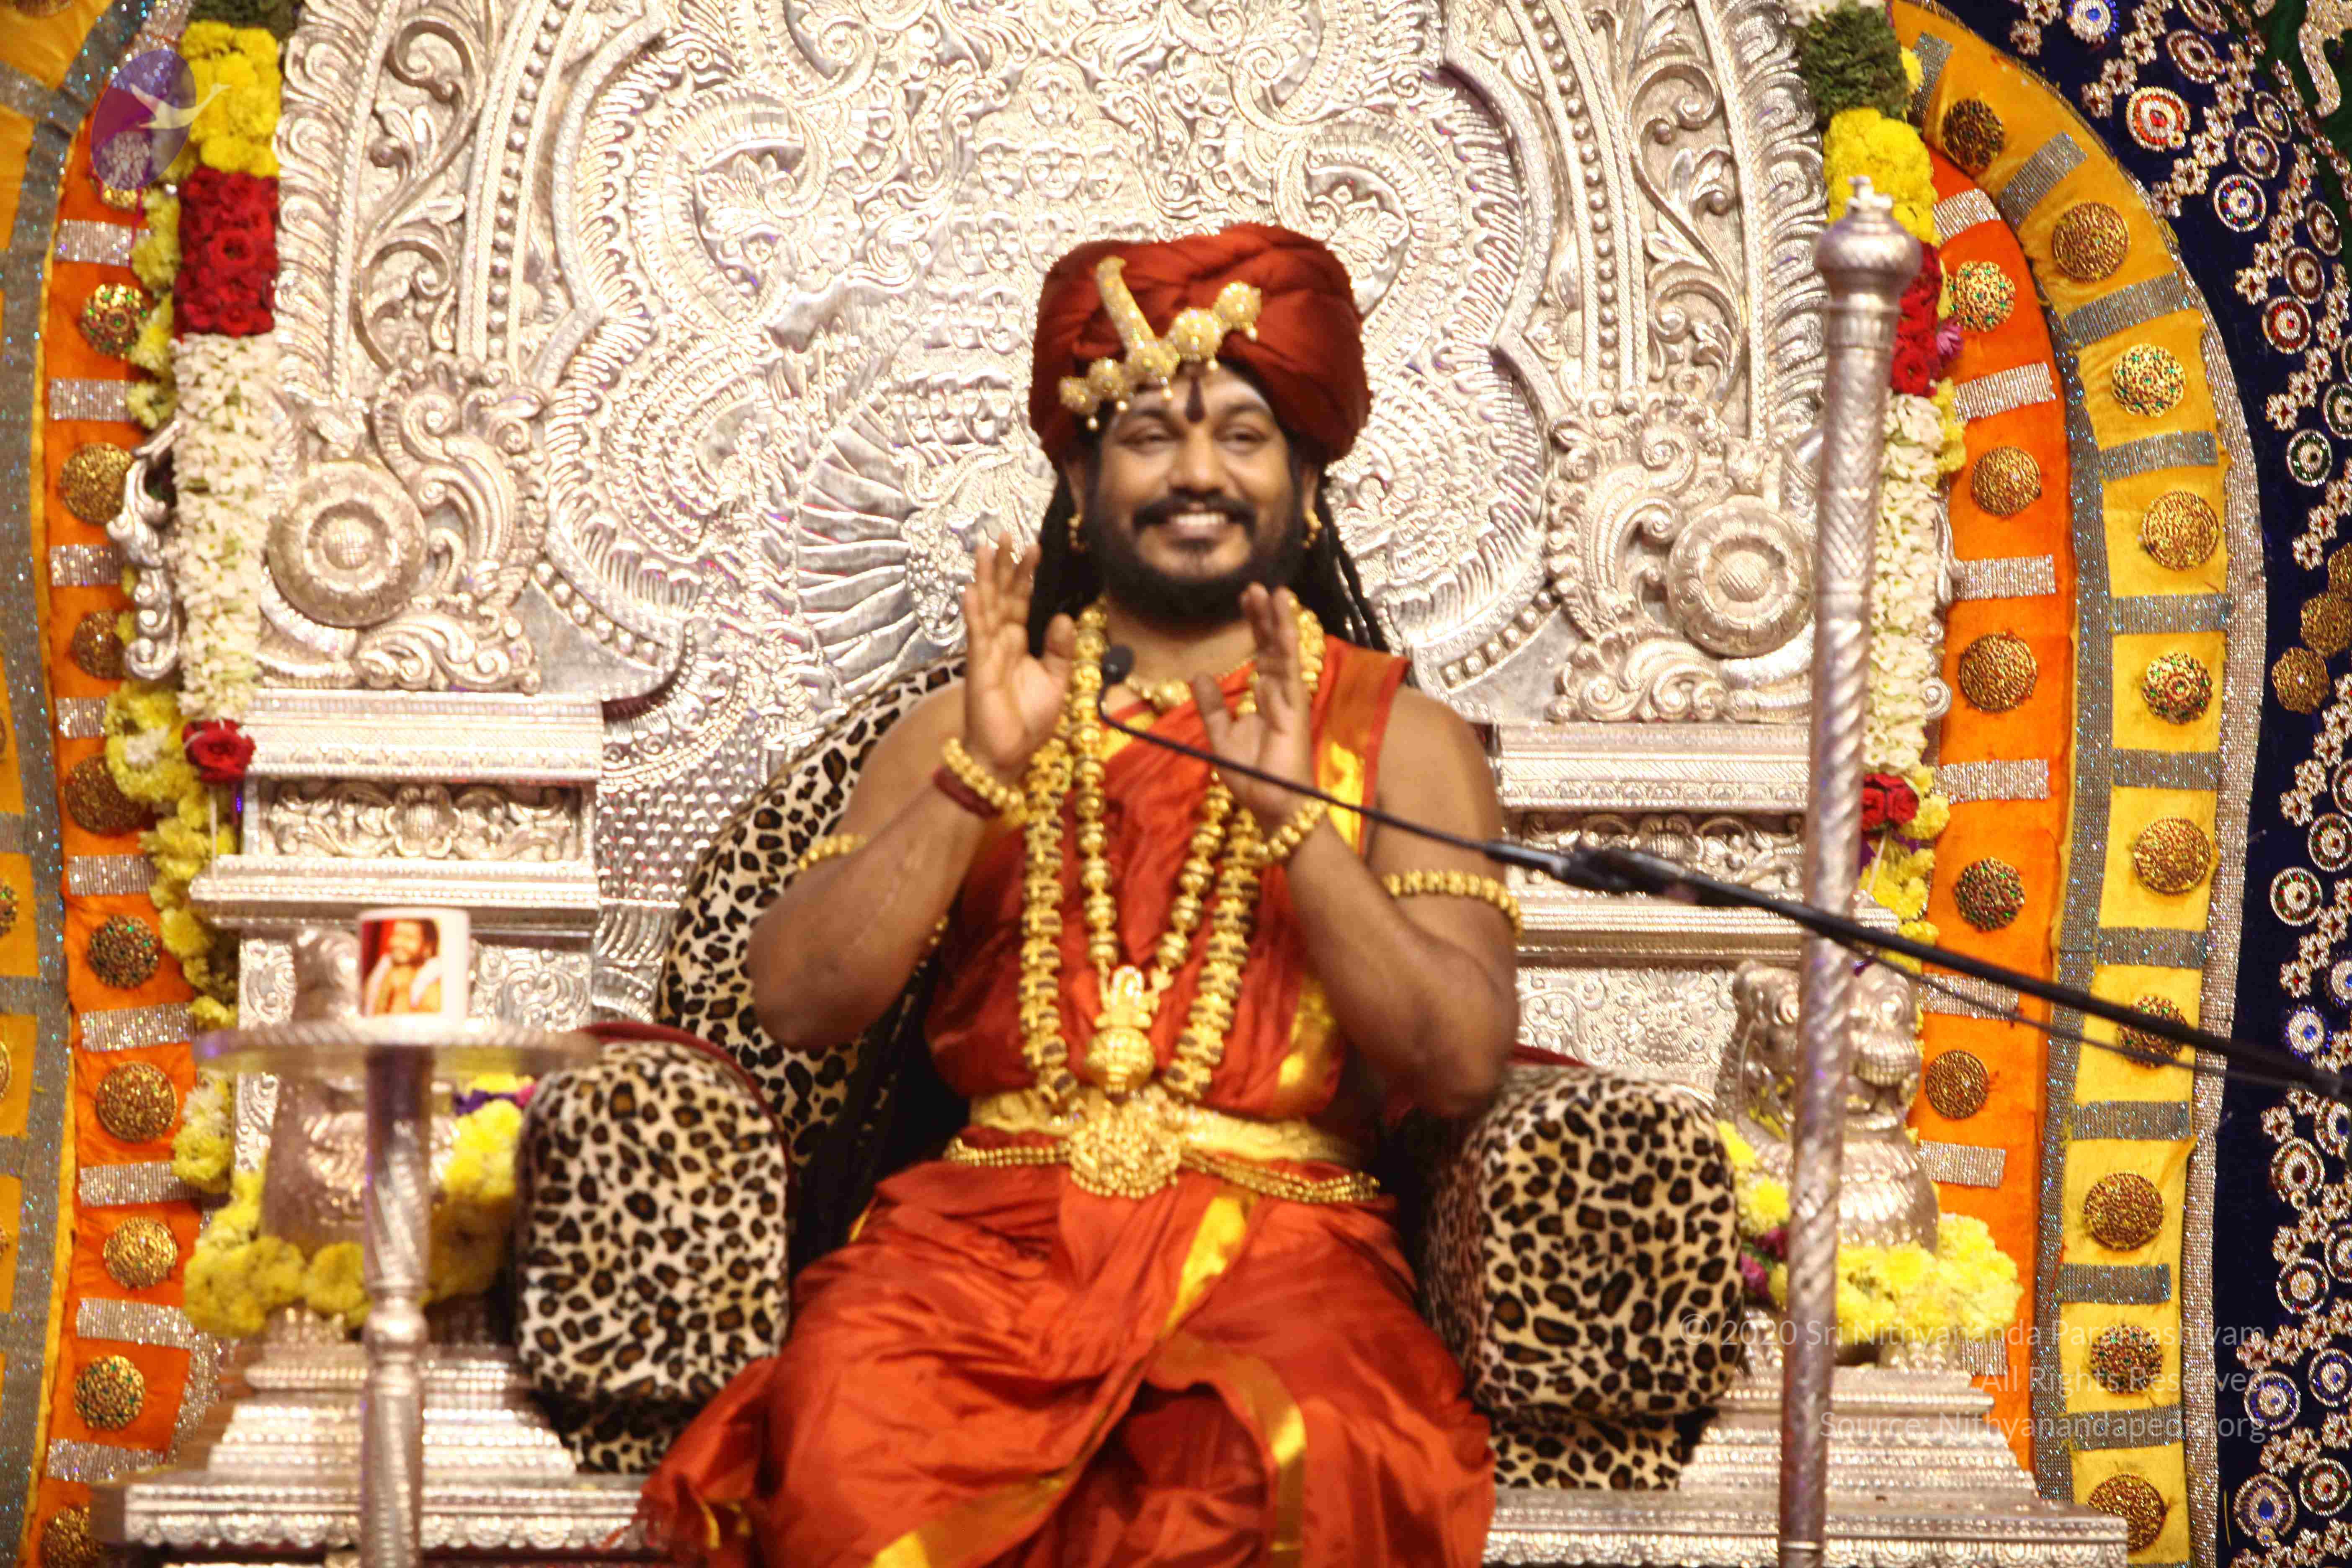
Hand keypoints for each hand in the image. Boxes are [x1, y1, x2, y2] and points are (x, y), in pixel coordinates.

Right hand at [962, 537, 1074, 779]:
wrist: (1008, 753)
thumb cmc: (1029, 720)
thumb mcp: (1057, 681)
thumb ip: (1061, 649)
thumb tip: (1064, 617)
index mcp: (1020, 642)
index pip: (1023, 601)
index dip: (1027, 575)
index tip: (1033, 547)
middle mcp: (1001, 640)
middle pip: (1002, 594)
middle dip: (1004, 564)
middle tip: (1005, 532)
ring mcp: (987, 650)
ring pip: (987, 605)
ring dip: (986, 577)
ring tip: (986, 547)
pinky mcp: (978, 665)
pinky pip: (976, 633)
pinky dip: (974, 611)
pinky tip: (971, 588)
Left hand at [1195, 585, 1316, 833]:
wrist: (1273, 806)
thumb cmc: (1253, 775)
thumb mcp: (1221, 736)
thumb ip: (1213, 706)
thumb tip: (1199, 674)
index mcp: (1266, 696)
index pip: (1261, 652)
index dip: (1255, 625)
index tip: (1245, 599)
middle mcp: (1281, 693)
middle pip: (1273, 645)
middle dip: (1266, 616)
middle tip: (1255, 585)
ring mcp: (1290, 700)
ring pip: (1285, 653)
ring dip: (1280, 623)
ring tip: (1275, 592)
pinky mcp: (1294, 711)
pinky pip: (1289, 675)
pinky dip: (1284, 652)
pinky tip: (1281, 630)